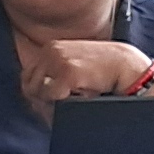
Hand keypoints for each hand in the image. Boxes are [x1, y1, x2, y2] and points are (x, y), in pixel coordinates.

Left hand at [21, 39, 153, 104]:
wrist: (126, 66)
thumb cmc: (102, 70)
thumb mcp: (74, 65)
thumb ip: (54, 74)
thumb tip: (32, 97)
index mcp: (51, 48)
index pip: (27, 75)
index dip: (35, 92)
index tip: (48, 102)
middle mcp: (51, 51)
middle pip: (29, 85)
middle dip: (41, 100)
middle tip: (61, 105)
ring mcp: (57, 60)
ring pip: (37, 92)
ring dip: (52, 101)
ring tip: (74, 97)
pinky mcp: (67, 72)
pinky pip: (51, 96)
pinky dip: (62, 102)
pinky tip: (80, 95)